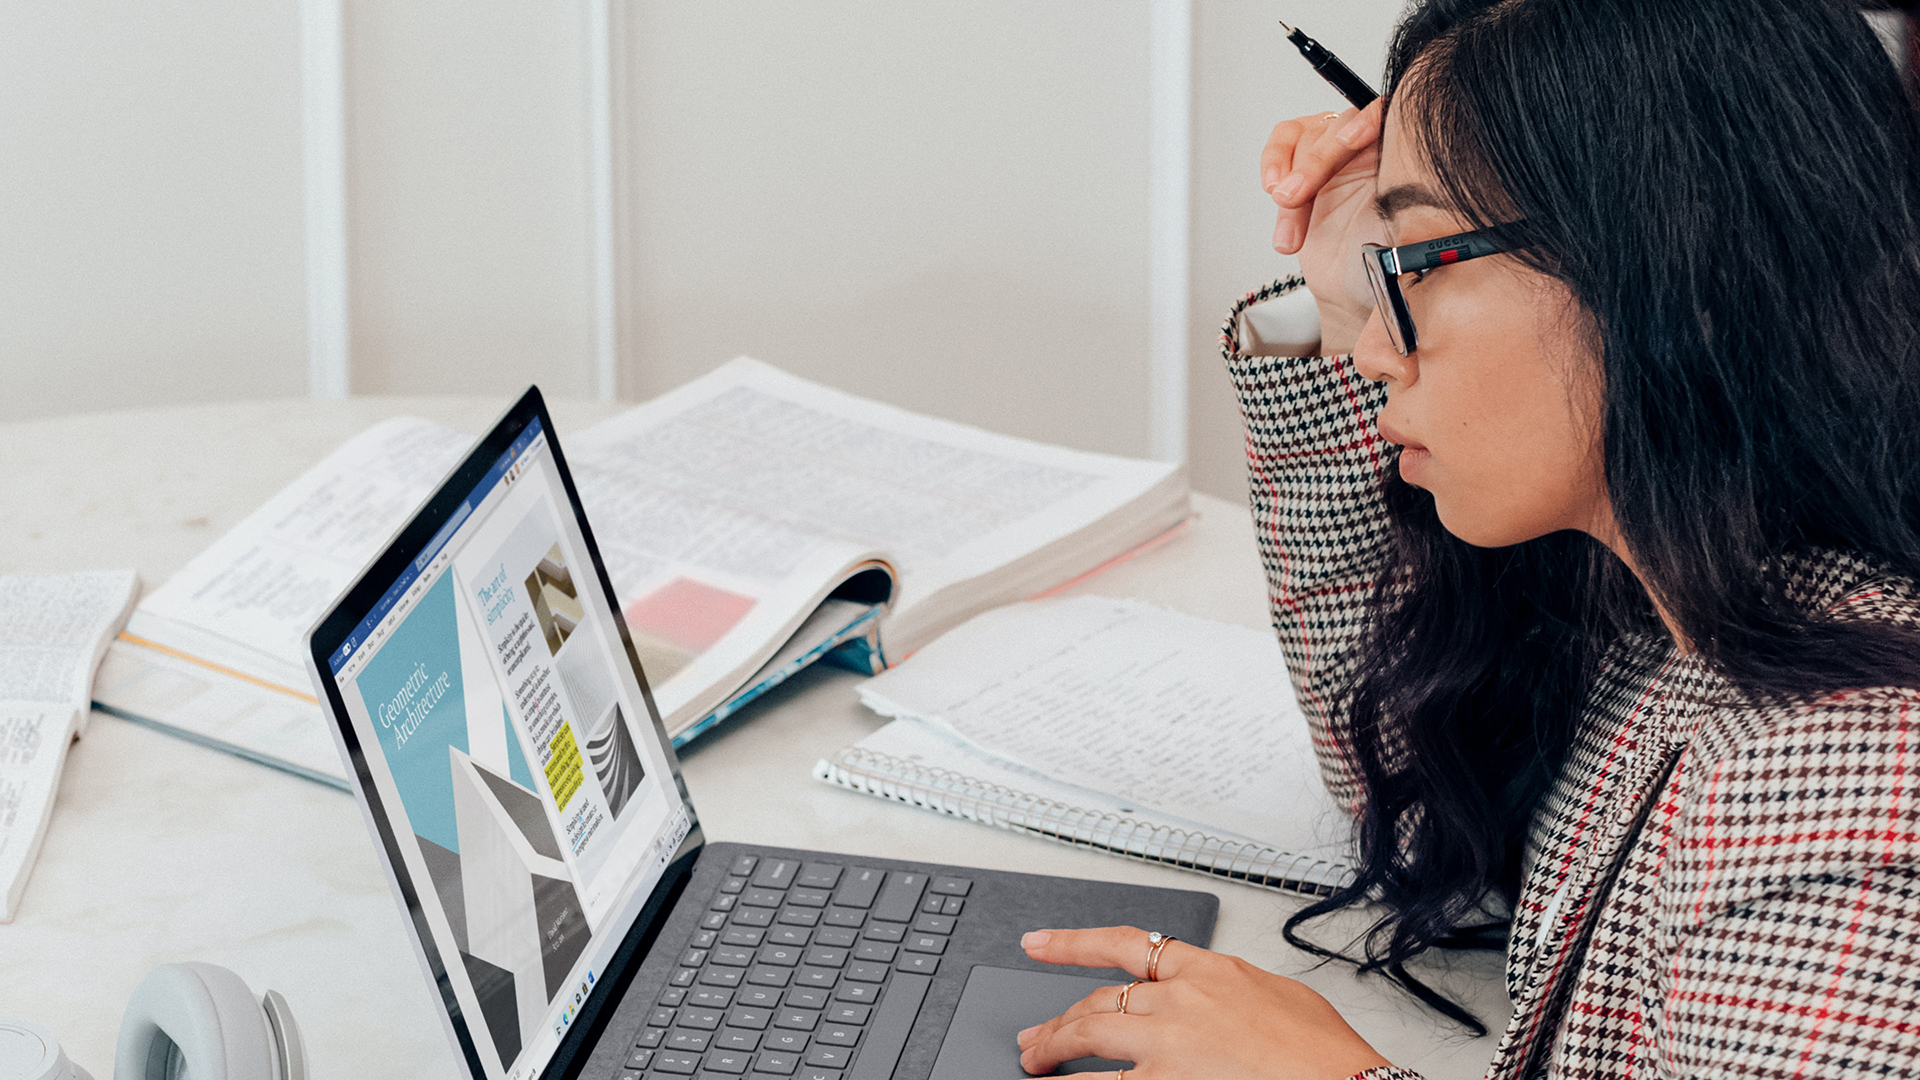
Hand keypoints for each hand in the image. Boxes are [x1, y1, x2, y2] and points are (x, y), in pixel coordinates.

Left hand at [1015, 926, 1391, 1079]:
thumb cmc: (1324, 1054)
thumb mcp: (1277, 996)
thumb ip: (1233, 989)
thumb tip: (1218, 998)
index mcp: (1207, 969)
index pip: (1124, 945)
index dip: (1072, 943)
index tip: (1038, 943)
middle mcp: (1178, 1000)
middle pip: (1098, 1000)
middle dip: (1059, 1018)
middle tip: (1035, 1034)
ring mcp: (1167, 1044)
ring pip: (1088, 1034)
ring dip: (1053, 1048)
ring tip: (1033, 1060)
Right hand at [1260, 101, 1384, 354]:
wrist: (1359, 302)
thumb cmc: (1387, 288)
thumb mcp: (1404, 288)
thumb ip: (1405, 301)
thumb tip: (1403, 348)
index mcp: (1411, 167)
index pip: (1392, 118)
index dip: (1371, 122)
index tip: (1358, 141)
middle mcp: (1379, 152)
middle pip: (1343, 123)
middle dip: (1315, 158)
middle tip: (1295, 196)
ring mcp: (1343, 156)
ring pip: (1310, 133)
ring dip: (1292, 168)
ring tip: (1286, 205)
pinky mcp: (1311, 166)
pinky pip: (1286, 142)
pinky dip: (1275, 166)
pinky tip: (1281, 204)